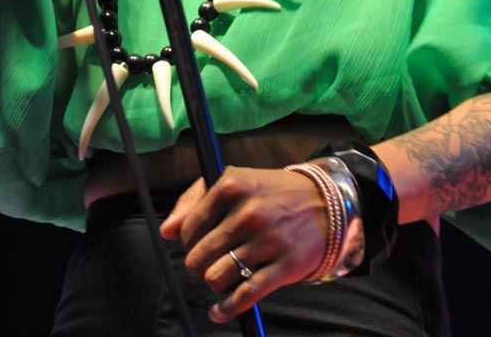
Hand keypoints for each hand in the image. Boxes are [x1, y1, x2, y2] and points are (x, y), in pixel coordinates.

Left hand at [160, 166, 329, 323]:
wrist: (324, 203)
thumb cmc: (269, 193)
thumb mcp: (234, 181)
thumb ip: (194, 200)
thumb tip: (166, 231)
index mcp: (232, 186)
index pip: (189, 229)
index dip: (188, 242)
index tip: (198, 243)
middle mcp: (249, 211)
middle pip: (199, 257)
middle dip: (199, 264)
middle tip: (210, 261)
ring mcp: (268, 239)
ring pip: (217, 277)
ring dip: (215, 282)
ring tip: (223, 275)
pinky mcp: (285, 265)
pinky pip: (245, 295)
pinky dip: (227, 308)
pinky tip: (219, 310)